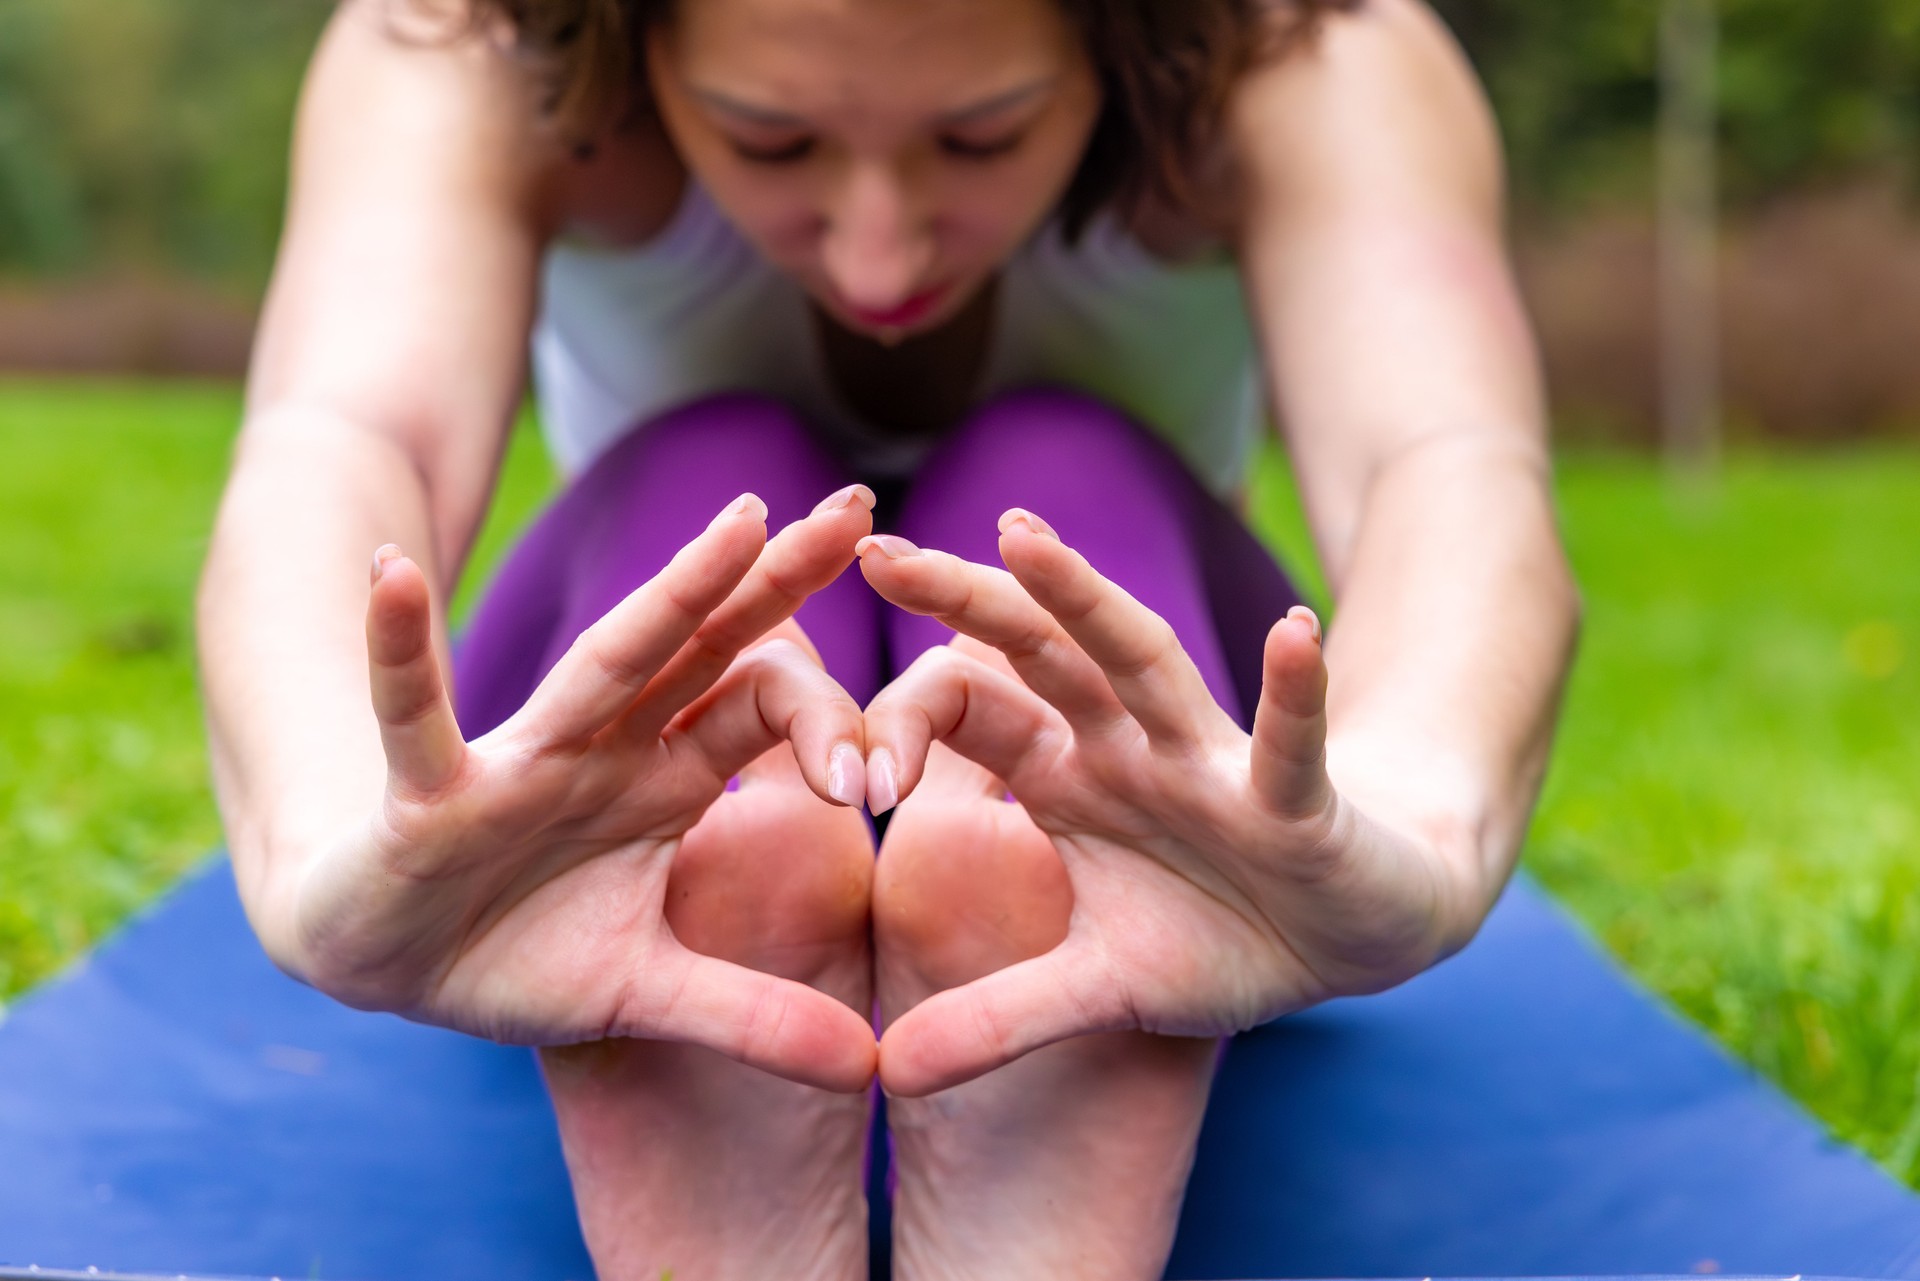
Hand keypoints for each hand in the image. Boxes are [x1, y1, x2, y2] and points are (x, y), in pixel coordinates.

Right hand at [277, 488, 879, 1092]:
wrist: (380, 958)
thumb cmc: (513, 951)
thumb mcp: (645, 991)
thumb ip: (751, 1016)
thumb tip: (868, 1068)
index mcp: (661, 779)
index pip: (763, 711)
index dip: (829, 725)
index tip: (884, 775)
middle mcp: (604, 748)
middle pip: (706, 651)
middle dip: (779, 583)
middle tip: (860, 508)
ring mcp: (520, 761)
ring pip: (607, 666)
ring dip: (674, 593)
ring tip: (741, 517)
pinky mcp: (432, 793)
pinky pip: (414, 714)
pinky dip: (400, 650)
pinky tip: (393, 572)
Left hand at [856, 511, 1478, 1095]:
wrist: (1353, 936)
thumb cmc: (1222, 938)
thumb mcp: (1097, 988)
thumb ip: (998, 1019)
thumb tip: (887, 1074)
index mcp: (1069, 773)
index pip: (968, 710)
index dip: (900, 728)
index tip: (842, 778)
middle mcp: (1130, 745)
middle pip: (1036, 653)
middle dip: (962, 601)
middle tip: (874, 549)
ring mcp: (1213, 764)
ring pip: (1143, 665)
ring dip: (1087, 603)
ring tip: (1024, 539)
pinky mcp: (1296, 803)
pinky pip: (1291, 745)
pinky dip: (1293, 694)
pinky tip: (1294, 633)